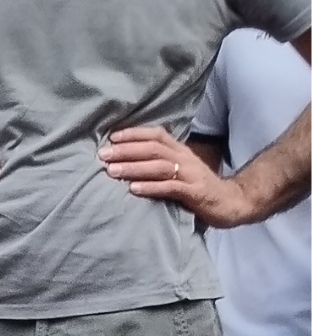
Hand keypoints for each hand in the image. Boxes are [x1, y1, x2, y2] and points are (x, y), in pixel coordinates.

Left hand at [99, 126, 248, 226]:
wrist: (232, 201)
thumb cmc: (198, 186)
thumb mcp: (180, 169)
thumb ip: (159, 163)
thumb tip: (126, 160)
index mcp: (180, 151)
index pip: (157, 135)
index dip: (135, 134)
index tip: (112, 137)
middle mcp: (185, 159)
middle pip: (154, 149)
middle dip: (127, 150)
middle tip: (103, 154)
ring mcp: (191, 175)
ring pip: (160, 166)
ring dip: (134, 167)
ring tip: (112, 171)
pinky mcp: (195, 193)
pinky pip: (170, 187)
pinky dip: (151, 187)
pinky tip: (133, 189)